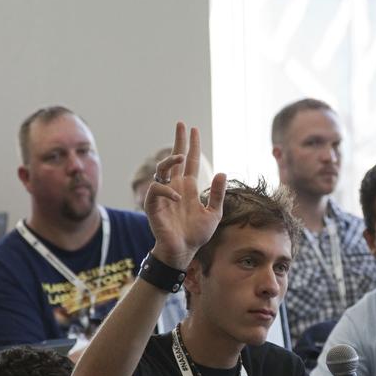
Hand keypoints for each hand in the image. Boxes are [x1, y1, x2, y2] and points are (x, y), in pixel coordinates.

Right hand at [144, 123, 226, 268]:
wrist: (183, 251)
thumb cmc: (196, 234)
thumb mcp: (213, 213)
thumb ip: (217, 194)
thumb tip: (221, 172)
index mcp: (189, 187)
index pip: (191, 162)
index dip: (192, 146)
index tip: (193, 129)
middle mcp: (176, 187)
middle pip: (175, 158)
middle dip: (178, 141)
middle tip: (181, 124)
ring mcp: (164, 195)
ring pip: (163, 169)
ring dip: (171, 159)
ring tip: (182, 156)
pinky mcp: (154, 205)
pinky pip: (157, 190)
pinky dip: (167, 190)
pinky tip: (178, 197)